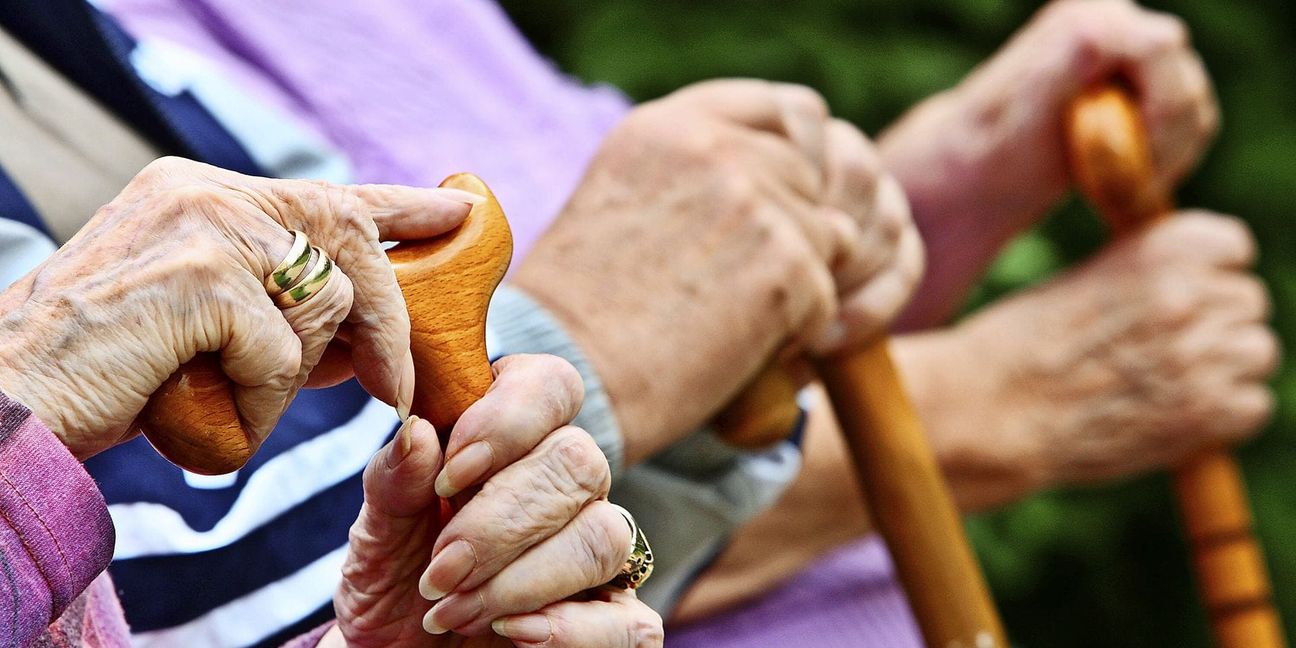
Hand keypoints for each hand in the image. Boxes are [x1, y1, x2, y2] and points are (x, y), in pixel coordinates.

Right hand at [0, 157, 474, 458]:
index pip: (326, 193)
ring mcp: (204, 227)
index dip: (401, 206)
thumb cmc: (108, 374)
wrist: (15, 405)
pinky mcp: (204, 279)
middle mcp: (206, 191)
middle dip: (387, 318)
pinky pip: (285, 355)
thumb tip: (371, 333)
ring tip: (224, 399)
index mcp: (203, 192)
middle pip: (349, 238)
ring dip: (292, 378)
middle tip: (396, 383)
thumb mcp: (209, 327)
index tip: (458, 210)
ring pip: (326, 303)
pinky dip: (261, 405)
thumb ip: (283, 310)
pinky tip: (209, 412)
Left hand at [334, 354, 662, 647]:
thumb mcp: (376, 531)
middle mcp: (567, 484)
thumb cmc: (393, 579)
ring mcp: (596, 550)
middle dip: (501, 524)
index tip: (450, 475)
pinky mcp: (614, 618)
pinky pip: (632, 620)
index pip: (552, 386)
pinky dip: (575, 630)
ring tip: (454, 612)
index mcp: (514, 436)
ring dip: (523, 581)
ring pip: (605, 537)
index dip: (510, 420)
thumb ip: (395, 480)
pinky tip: (516, 634)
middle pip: (579, 462)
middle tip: (439, 571)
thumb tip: (419, 432)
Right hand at [514, 79, 921, 460]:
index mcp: (671, 125)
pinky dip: (795, 333)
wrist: (566, 376)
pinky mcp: (786, 266)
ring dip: (796, 285)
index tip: (782, 207)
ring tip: (725, 320)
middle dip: (795, 233)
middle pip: (813, 181)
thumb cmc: (583, 307)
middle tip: (738, 287)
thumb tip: (777, 172)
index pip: (791, 113)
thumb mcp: (624, 198)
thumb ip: (697, 170)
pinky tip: (732, 349)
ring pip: (829, 240)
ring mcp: (755, 204)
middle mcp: (716, 149)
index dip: (801, 163)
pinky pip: (827, 298)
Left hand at [881, 0, 1217, 325]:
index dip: (1159, 109)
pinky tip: (1123, 186)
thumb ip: (1067, 61)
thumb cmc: (992, 145)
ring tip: (1112, 193)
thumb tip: (1099, 33)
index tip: (1128, 161)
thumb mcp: (1023, 107)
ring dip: (1163, 161)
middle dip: (1161, 145)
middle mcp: (1115, 19)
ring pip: (1194, 111)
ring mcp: (1134, 52)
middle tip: (1117, 191)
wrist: (981, 167)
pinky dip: (1164, 164)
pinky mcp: (1145, 84)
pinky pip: (1188, 127)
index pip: (1163, 48)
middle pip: (1185, 83)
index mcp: (1086, 17)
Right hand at [933, 212, 1276, 497]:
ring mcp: (1203, 357)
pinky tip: (1173, 413)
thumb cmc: (1021, 345)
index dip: (1207, 273)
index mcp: (1161, 249)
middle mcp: (1189, 295)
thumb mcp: (1084, 280)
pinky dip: (1223, 414)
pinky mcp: (1207, 414)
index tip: (1180, 293)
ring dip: (1225, 368)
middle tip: (1164, 348)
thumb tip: (1203, 288)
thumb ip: (1148, 277)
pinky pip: (1254, 405)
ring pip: (1258, 352)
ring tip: (1170, 382)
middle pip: (1249, 302)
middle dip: (1215, 323)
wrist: (988, 410)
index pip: (1233, 248)